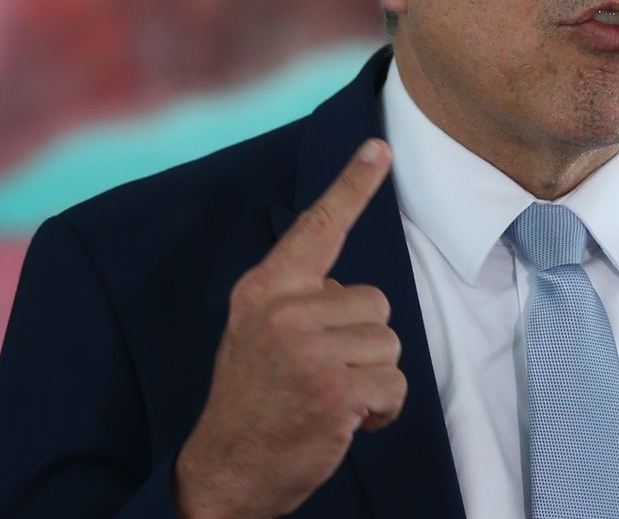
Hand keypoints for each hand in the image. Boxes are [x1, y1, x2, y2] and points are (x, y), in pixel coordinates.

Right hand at [174, 139, 403, 518]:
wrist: (225, 470)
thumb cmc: (255, 401)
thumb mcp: (260, 334)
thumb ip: (298, 302)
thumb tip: (350, 291)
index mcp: (264, 289)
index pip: (317, 228)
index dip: (352, 186)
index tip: (379, 148)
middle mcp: (283, 310)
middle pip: (376, 302)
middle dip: (364, 343)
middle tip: (321, 375)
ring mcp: (306, 349)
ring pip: (390, 344)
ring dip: (373, 379)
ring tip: (329, 398)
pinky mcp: (332, 389)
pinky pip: (394, 386)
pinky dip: (381, 411)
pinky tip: (343, 422)